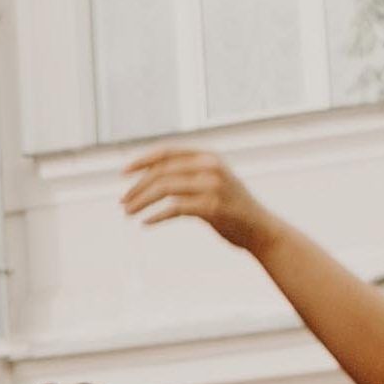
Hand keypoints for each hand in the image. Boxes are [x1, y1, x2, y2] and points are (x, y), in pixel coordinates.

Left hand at [117, 143, 274, 247]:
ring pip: (165, 188)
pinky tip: (146, 223)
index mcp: (208, 157)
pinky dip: (156, 216)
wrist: (261, 230)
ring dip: (141, 201)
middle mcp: (210, 167)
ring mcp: (213, 186)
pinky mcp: (213, 208)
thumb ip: (186, 175)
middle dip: (137, 187)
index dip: (142, 160)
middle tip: (122, 202)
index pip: (167, 152)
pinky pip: (175, 208)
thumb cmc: (230, 208)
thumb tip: (147, 176)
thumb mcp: (210, 183)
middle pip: (161, 172)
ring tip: (128, 213)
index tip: (123, 173)